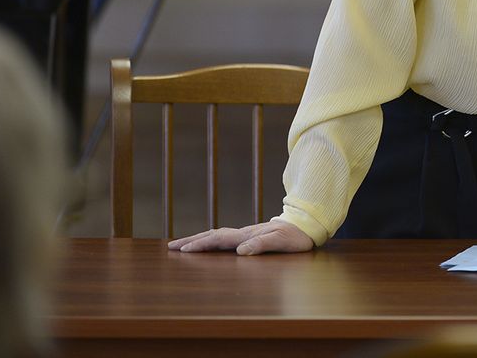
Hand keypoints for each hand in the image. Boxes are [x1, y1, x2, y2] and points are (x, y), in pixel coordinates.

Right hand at [167, 220, 313, 255]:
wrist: (305, 226)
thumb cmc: (295, 237)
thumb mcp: (281, 242)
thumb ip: (262, 245)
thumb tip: (240, 250)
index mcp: (246, 235)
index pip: (218, 240)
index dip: (201, 245)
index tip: (183, 250)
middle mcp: (242, 233)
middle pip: (212, 236)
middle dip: (191, 241)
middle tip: (170, 247)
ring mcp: (244, 234)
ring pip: (216, 236)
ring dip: (198, 240)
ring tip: (181, 245)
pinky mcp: (248, 237)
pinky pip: (223, 239)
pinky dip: (210, 241)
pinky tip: (206, 245)